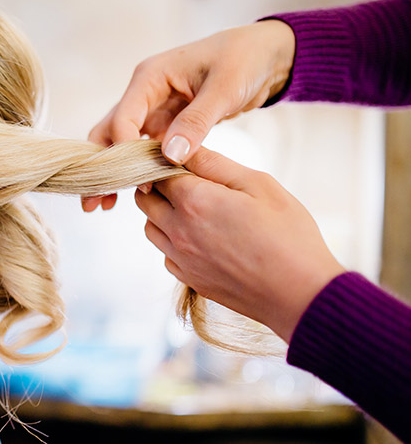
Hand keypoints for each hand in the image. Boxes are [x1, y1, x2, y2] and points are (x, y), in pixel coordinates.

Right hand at [82, 20, 294, 212]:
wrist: (264, 55)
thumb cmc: (244, 60)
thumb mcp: (224, 88)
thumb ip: (196, 121)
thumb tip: (170, 157)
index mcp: (149, 77)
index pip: (123, 119)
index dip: (126, 152)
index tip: (141, 180)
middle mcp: (143, 93)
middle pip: (108, 131)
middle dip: (101, 166)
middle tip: (92, 199)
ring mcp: (152, 109)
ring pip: (120, 144)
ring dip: (112, 171)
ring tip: (102, 204)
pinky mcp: (165, 123)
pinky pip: (142, 149)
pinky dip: (135, 170)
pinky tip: (131, 194)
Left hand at [134, 148, 344, 341]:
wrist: (298, 293)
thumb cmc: (288, 236)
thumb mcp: (259, 185)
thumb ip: (216, 164)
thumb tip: (187, 149)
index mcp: (195, 201)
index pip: (158, 171)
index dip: (168, 161)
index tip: (182, 159)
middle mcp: (178, 231)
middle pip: (145, 199)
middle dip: (157, 185)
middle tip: (186, 181)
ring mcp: (180, 258)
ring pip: (150, 227)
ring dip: (162, 213)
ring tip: (194, 208)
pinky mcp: (187, 278)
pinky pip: (165, 252)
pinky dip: (172, 240)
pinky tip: (200, 236)